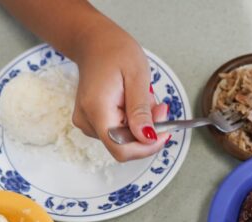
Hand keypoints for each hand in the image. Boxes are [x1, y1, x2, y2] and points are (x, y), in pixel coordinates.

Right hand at [70, 16, 168, 161]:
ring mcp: (87, 123)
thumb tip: (147, 138)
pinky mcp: (91, 122)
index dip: (146, 147)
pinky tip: (133, 103)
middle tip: (159, 107)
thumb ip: (141, 110)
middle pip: (124, 145)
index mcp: (97, 109)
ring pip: (123, 140)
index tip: (164, 133)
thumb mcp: (137, 76)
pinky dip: (132, 122)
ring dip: (141, 125)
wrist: (95, 42)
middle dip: (147, 132)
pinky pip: (118, 132)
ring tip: (144, 99)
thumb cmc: (115, 52)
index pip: (121, 149)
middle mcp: (87, 121)